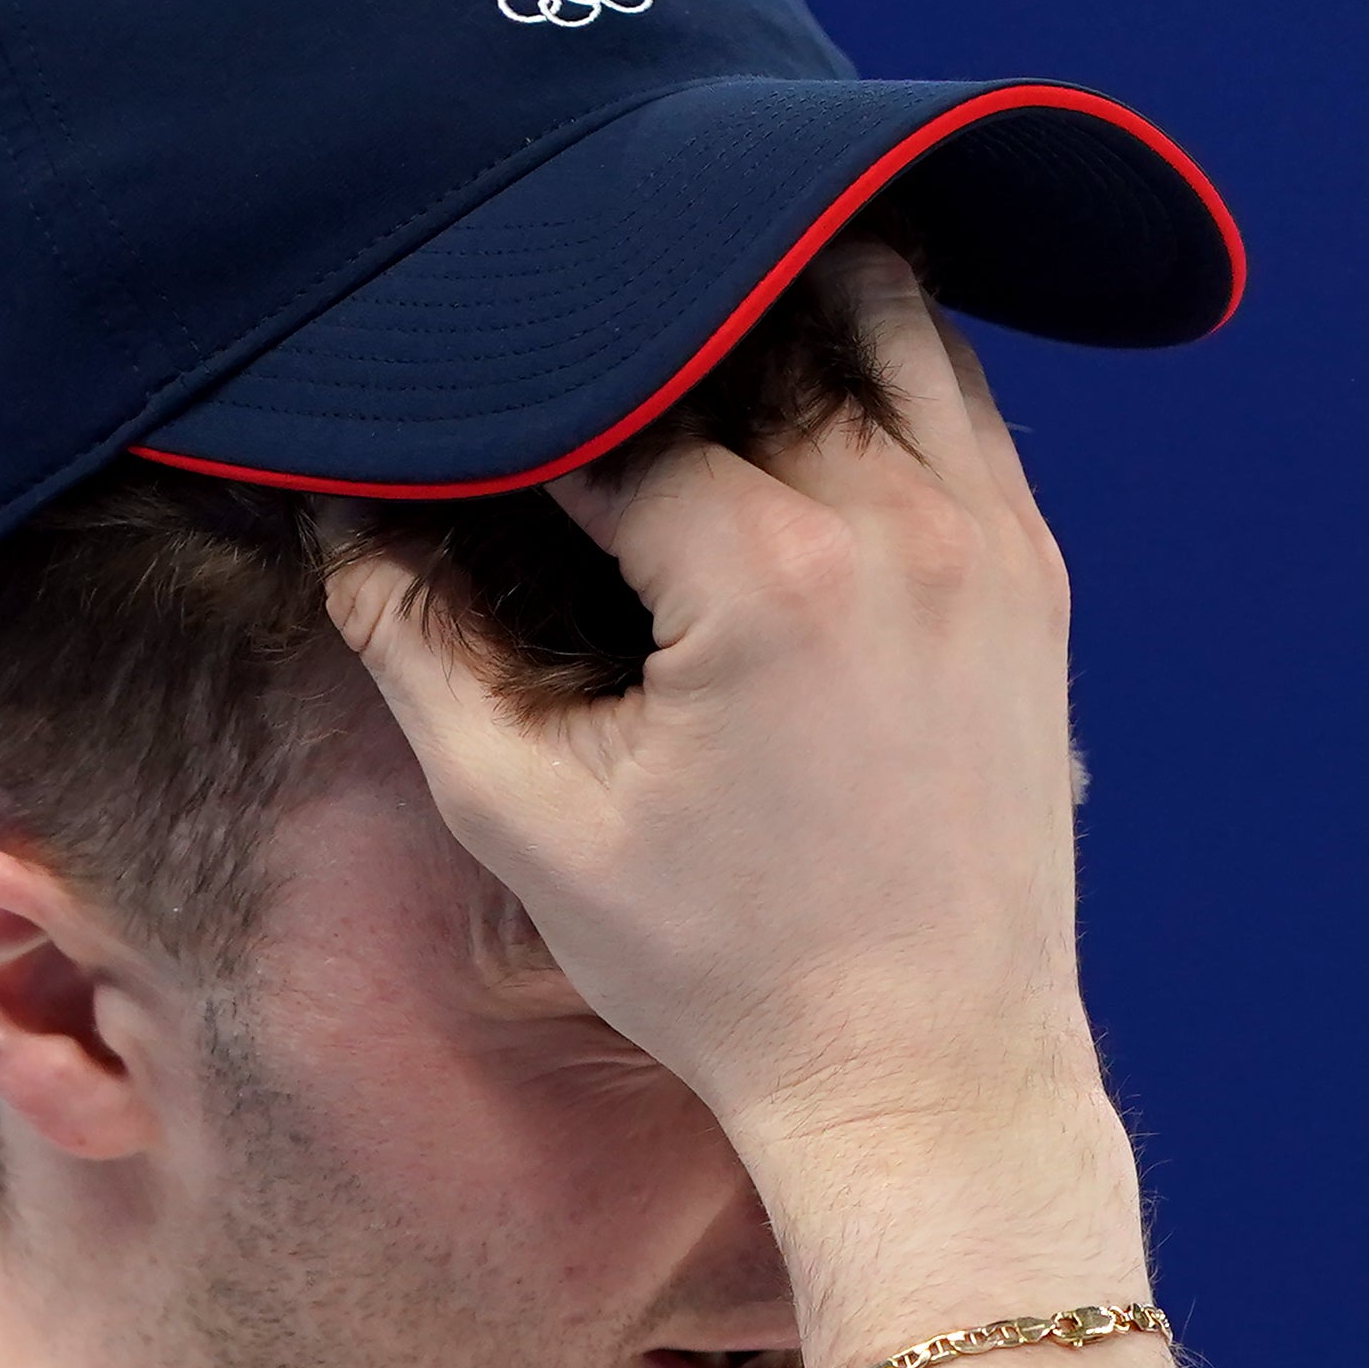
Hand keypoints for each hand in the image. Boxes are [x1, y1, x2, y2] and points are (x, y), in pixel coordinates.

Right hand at [321, 240, 1100, 1168]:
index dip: (508, 391)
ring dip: (765, 292)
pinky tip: (789, 361)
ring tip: (668, 312)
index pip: (602, 395)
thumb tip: (336, 518)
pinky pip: (953, 389)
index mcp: (767, 572)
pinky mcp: (1032, 569)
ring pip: (871, 313)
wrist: (928, 1074)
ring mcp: (985, 537)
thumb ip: (417, 648)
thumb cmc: (723, 971)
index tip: (450, 394)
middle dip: (631, 310)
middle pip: (738, 316)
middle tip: (549, 319)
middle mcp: (896, 523)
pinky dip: (870, 351)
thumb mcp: (527, 817)